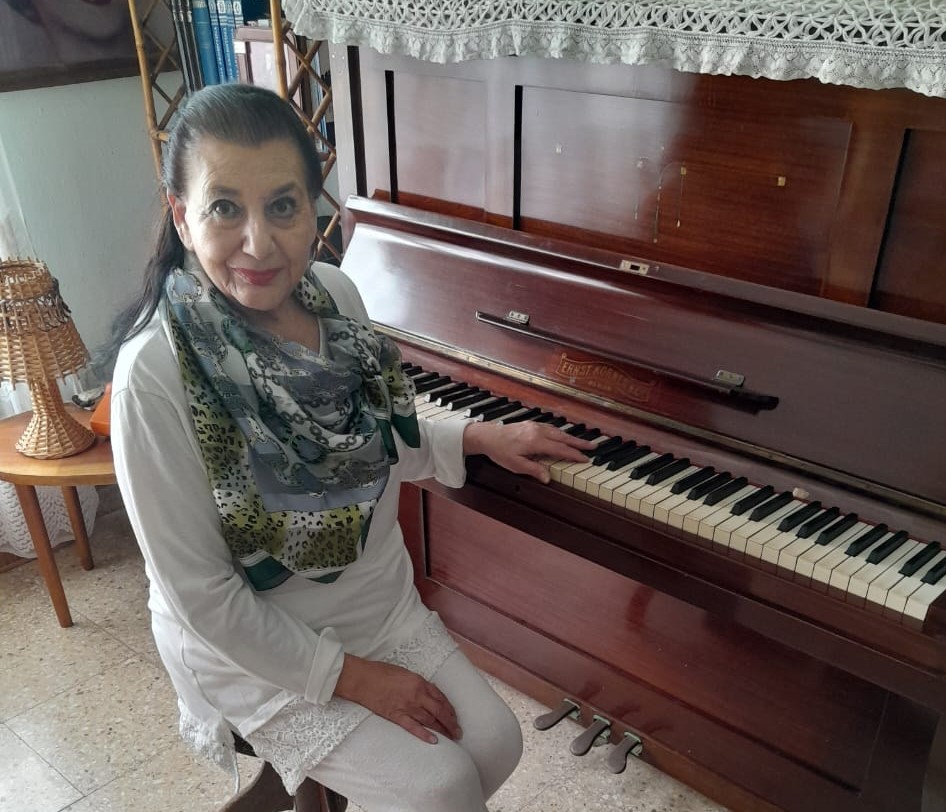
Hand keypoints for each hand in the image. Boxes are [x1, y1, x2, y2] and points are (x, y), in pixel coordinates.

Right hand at [334, 655, 460, 743]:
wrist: (363, 679)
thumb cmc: (382, 672)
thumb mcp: (405, 673)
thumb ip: (418, 683)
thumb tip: (428, 692)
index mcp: (420, 682)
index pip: (441, 697)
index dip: (449, 708)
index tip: (454, 716)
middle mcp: (417, 695)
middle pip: (439, 711)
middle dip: (451, 722)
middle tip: (458, 732)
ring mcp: (407, 706)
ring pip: (429, 720)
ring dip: (442, 730)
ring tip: (451, 737)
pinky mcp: (396, 716)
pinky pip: (413, 727)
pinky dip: (424, 734)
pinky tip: (434, 741)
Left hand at [463, 420, 594, 482]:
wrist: (487, 436)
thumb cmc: (500, 451)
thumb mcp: (515, 465)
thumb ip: (533, 470)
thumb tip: (548, 478)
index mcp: (536, 442)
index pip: (560, 449)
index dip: (574, 455)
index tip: (585, 459)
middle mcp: (538, 431)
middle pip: (563, 437)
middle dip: (579, 443)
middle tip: (593, 447)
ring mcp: (535, 426)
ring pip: (558, 431)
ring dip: (571, 437)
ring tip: (582, 443)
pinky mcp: (531, 424)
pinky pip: (551, 428)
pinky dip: (561, 433)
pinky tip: (564, 436)